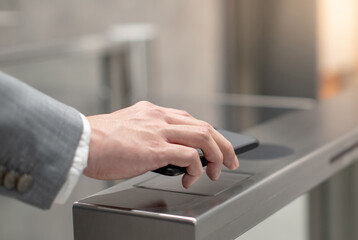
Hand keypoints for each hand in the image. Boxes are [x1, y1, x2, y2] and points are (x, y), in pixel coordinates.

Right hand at [83, 101, 238, 187]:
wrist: (79, 141)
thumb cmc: (97, 141)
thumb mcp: (127, 128)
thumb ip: (148, 134)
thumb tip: (163, 152)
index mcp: (153, 111)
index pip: (191, 120)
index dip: (209, 134)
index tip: (216, 146)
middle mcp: (159, 117)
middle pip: (205, 127)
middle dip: (224, 145)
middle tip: (231, 161)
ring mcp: (159, 131)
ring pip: (204, 137)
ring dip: (217, 156)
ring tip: (218, 171)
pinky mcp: (156, 148)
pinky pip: (190, 156)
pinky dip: (197, 168)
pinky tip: (191, 177)